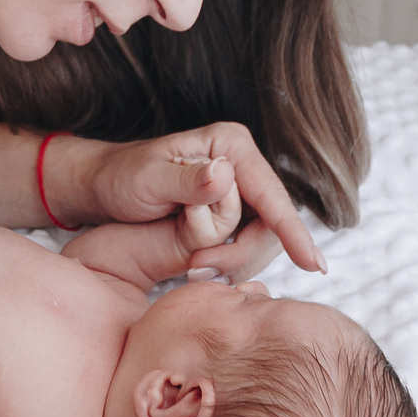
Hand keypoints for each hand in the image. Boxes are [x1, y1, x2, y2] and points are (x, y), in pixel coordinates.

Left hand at [53, 125, 326, 272]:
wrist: (103, 188)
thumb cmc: (120, 178)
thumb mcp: (147, 178)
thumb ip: (186, 180)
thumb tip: (224, 176)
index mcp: (230, 145)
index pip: (271, 195)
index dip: (292, 231)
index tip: (314, 264)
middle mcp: (242, 165)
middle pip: (272, 223)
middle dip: (241, 254)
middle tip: (196, 271)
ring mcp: (240, 190)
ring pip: (262, 239)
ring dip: (233, 263)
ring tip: (191, 270)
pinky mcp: (232, 212)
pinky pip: (246, 245)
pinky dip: (229, 263)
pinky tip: (201, 269)